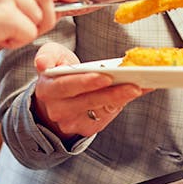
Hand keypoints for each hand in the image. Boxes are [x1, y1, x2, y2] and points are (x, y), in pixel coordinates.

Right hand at [30, 42, 146, 140]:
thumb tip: (42, 64)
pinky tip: (136, 92)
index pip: (67, 85)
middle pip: (88, 101)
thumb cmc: (58, 72)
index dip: (86, 82)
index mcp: (47, 89)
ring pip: (100, 110)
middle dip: (112, 93)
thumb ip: (47, 55)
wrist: (56, 98)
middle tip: (133, 85)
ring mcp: (72, 122)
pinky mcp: (86, 128)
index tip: (105, 76)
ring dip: (122, 98)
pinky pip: (107, 116)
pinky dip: (123, 103)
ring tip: (139, 87)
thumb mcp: (51, 57)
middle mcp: (57, 110)